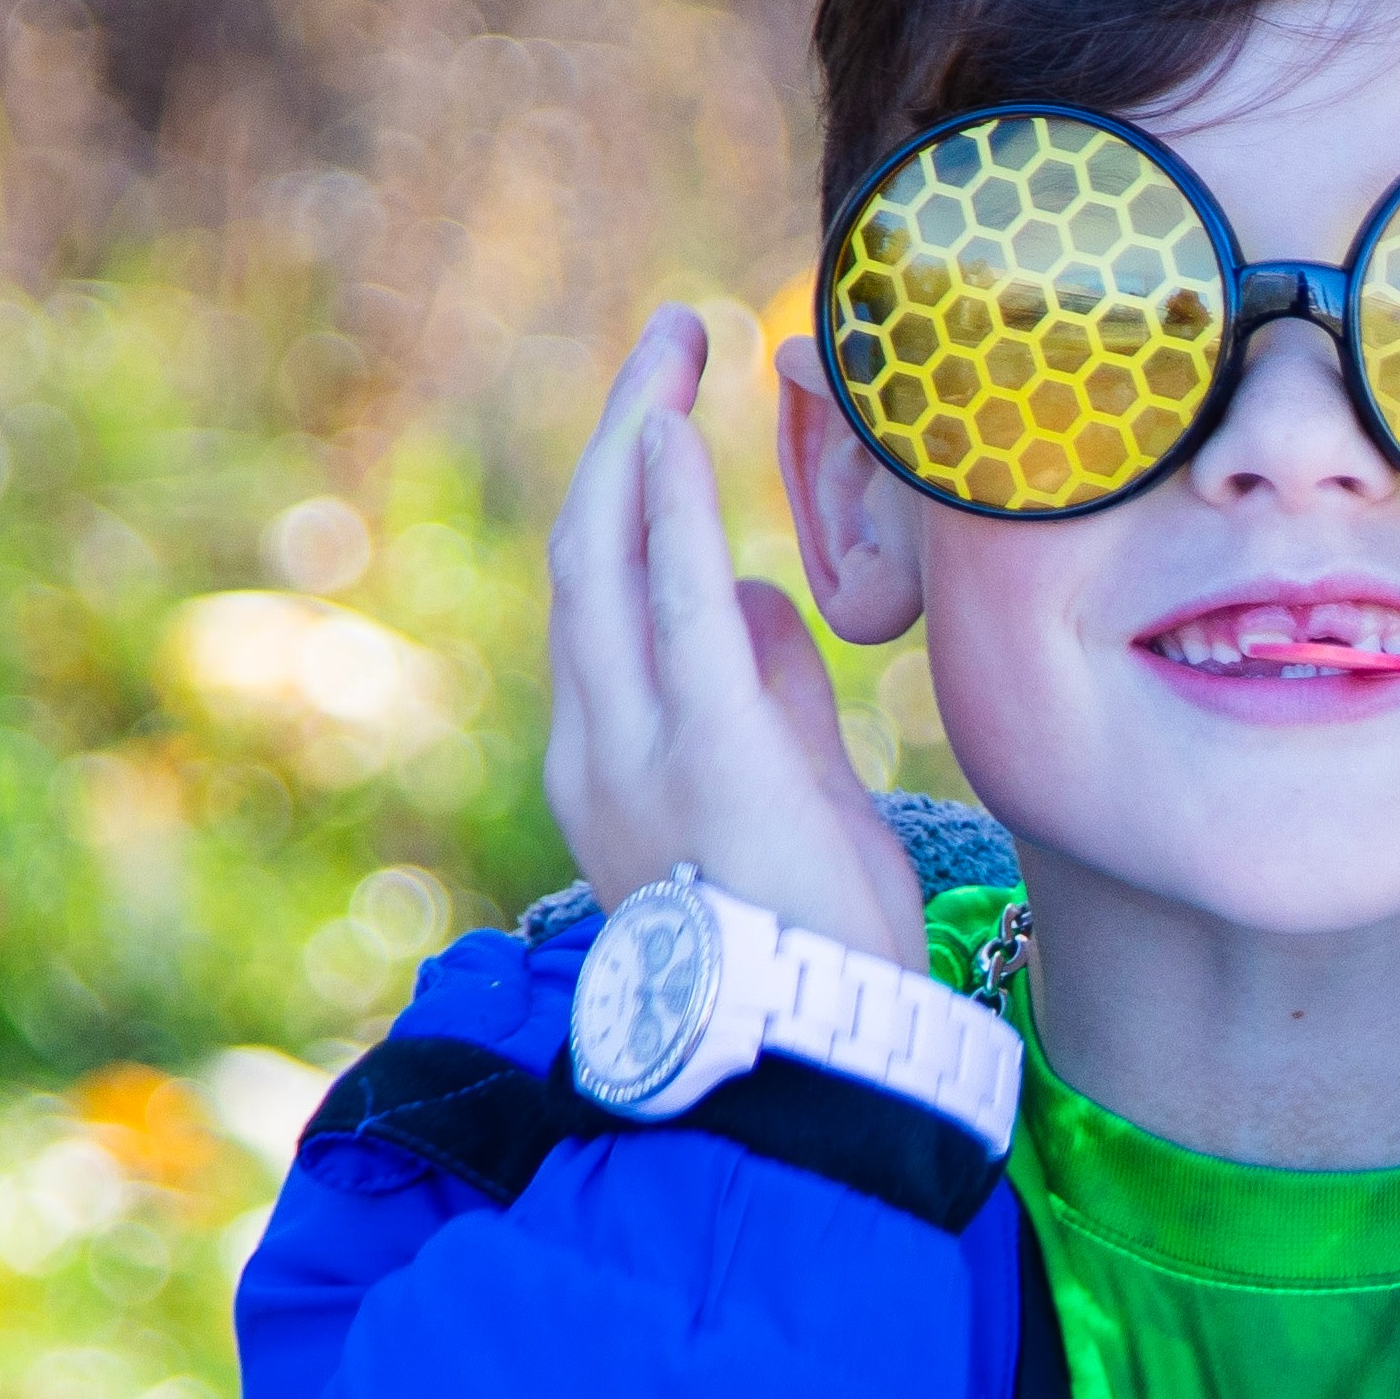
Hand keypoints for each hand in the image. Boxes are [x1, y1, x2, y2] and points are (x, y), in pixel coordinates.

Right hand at [543, 307, 927, 962]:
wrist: (813, 1056)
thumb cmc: (814, 945)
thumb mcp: (794, 796)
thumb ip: (771, 697)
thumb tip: (757, 601)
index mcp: (614, 761)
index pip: (606, 601)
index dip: (630, 497)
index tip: (667, 417)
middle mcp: (600, 746)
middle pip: (585, 558)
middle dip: (620, 438)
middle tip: (666, 342)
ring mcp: (637, 751)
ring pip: (606, 562)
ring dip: (638, 440)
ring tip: (674, 346)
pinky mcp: (703, 754)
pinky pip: (670, 607)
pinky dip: (665, 512)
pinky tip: (675, 432)